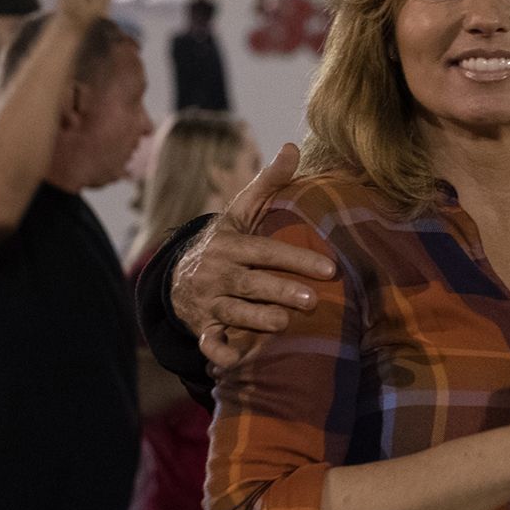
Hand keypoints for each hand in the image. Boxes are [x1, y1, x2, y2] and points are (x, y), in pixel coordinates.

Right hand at [175, 144, 334, 368]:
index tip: (331, 268)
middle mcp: (217, 273)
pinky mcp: (203, 327)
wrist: (178, 274)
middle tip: (312, 300)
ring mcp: (209, 302)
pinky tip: (235, 362)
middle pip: (251, 284)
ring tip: (284, 323)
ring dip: (257, 319)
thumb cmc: (226, 242)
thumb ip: (269, 183)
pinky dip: (219, 353)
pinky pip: (209, 342)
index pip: (266, 251)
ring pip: (233, 313)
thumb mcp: (241, 211)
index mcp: (231, 244)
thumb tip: (293, 147)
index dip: (296, 259)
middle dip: (280, 291)